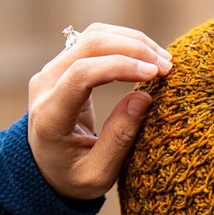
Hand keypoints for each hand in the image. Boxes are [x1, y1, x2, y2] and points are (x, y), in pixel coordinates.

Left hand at [27, 23, 171, 199]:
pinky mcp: (65, 66)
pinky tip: (148, 57)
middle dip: (133, 49)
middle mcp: (45, 85)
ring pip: (94, 36)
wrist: (46, 171)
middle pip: (89, 45)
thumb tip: (144, 97)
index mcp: (50, 116)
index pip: (82, 74)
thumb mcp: (99, 173)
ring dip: (132, 42)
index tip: (155, 74)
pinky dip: (125, 43)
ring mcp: (52, 71)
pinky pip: (96, 42)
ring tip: (164, 60)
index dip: (120, 67)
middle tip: (168, 67)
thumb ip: (119, 138)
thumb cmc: (74, 178)